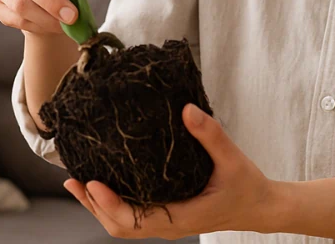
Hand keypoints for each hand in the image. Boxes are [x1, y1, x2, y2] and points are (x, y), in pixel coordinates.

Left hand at [64, 103, 277, 239]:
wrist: (261, 207)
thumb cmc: (247, 185)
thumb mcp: (231, 158)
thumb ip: (210, 134)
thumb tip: (186, 110)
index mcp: (181, 216)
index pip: (134, 219)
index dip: (109, 203)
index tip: (91, 182)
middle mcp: (169, 225)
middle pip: (119, 225)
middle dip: (94, 205)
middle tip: (74, 180)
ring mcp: (166, 224)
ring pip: (122, 224)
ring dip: (98, 206)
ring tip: (78, 183)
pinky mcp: (167, 217)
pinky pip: (133, 218)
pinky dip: (112, 205)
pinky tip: (102, 185)